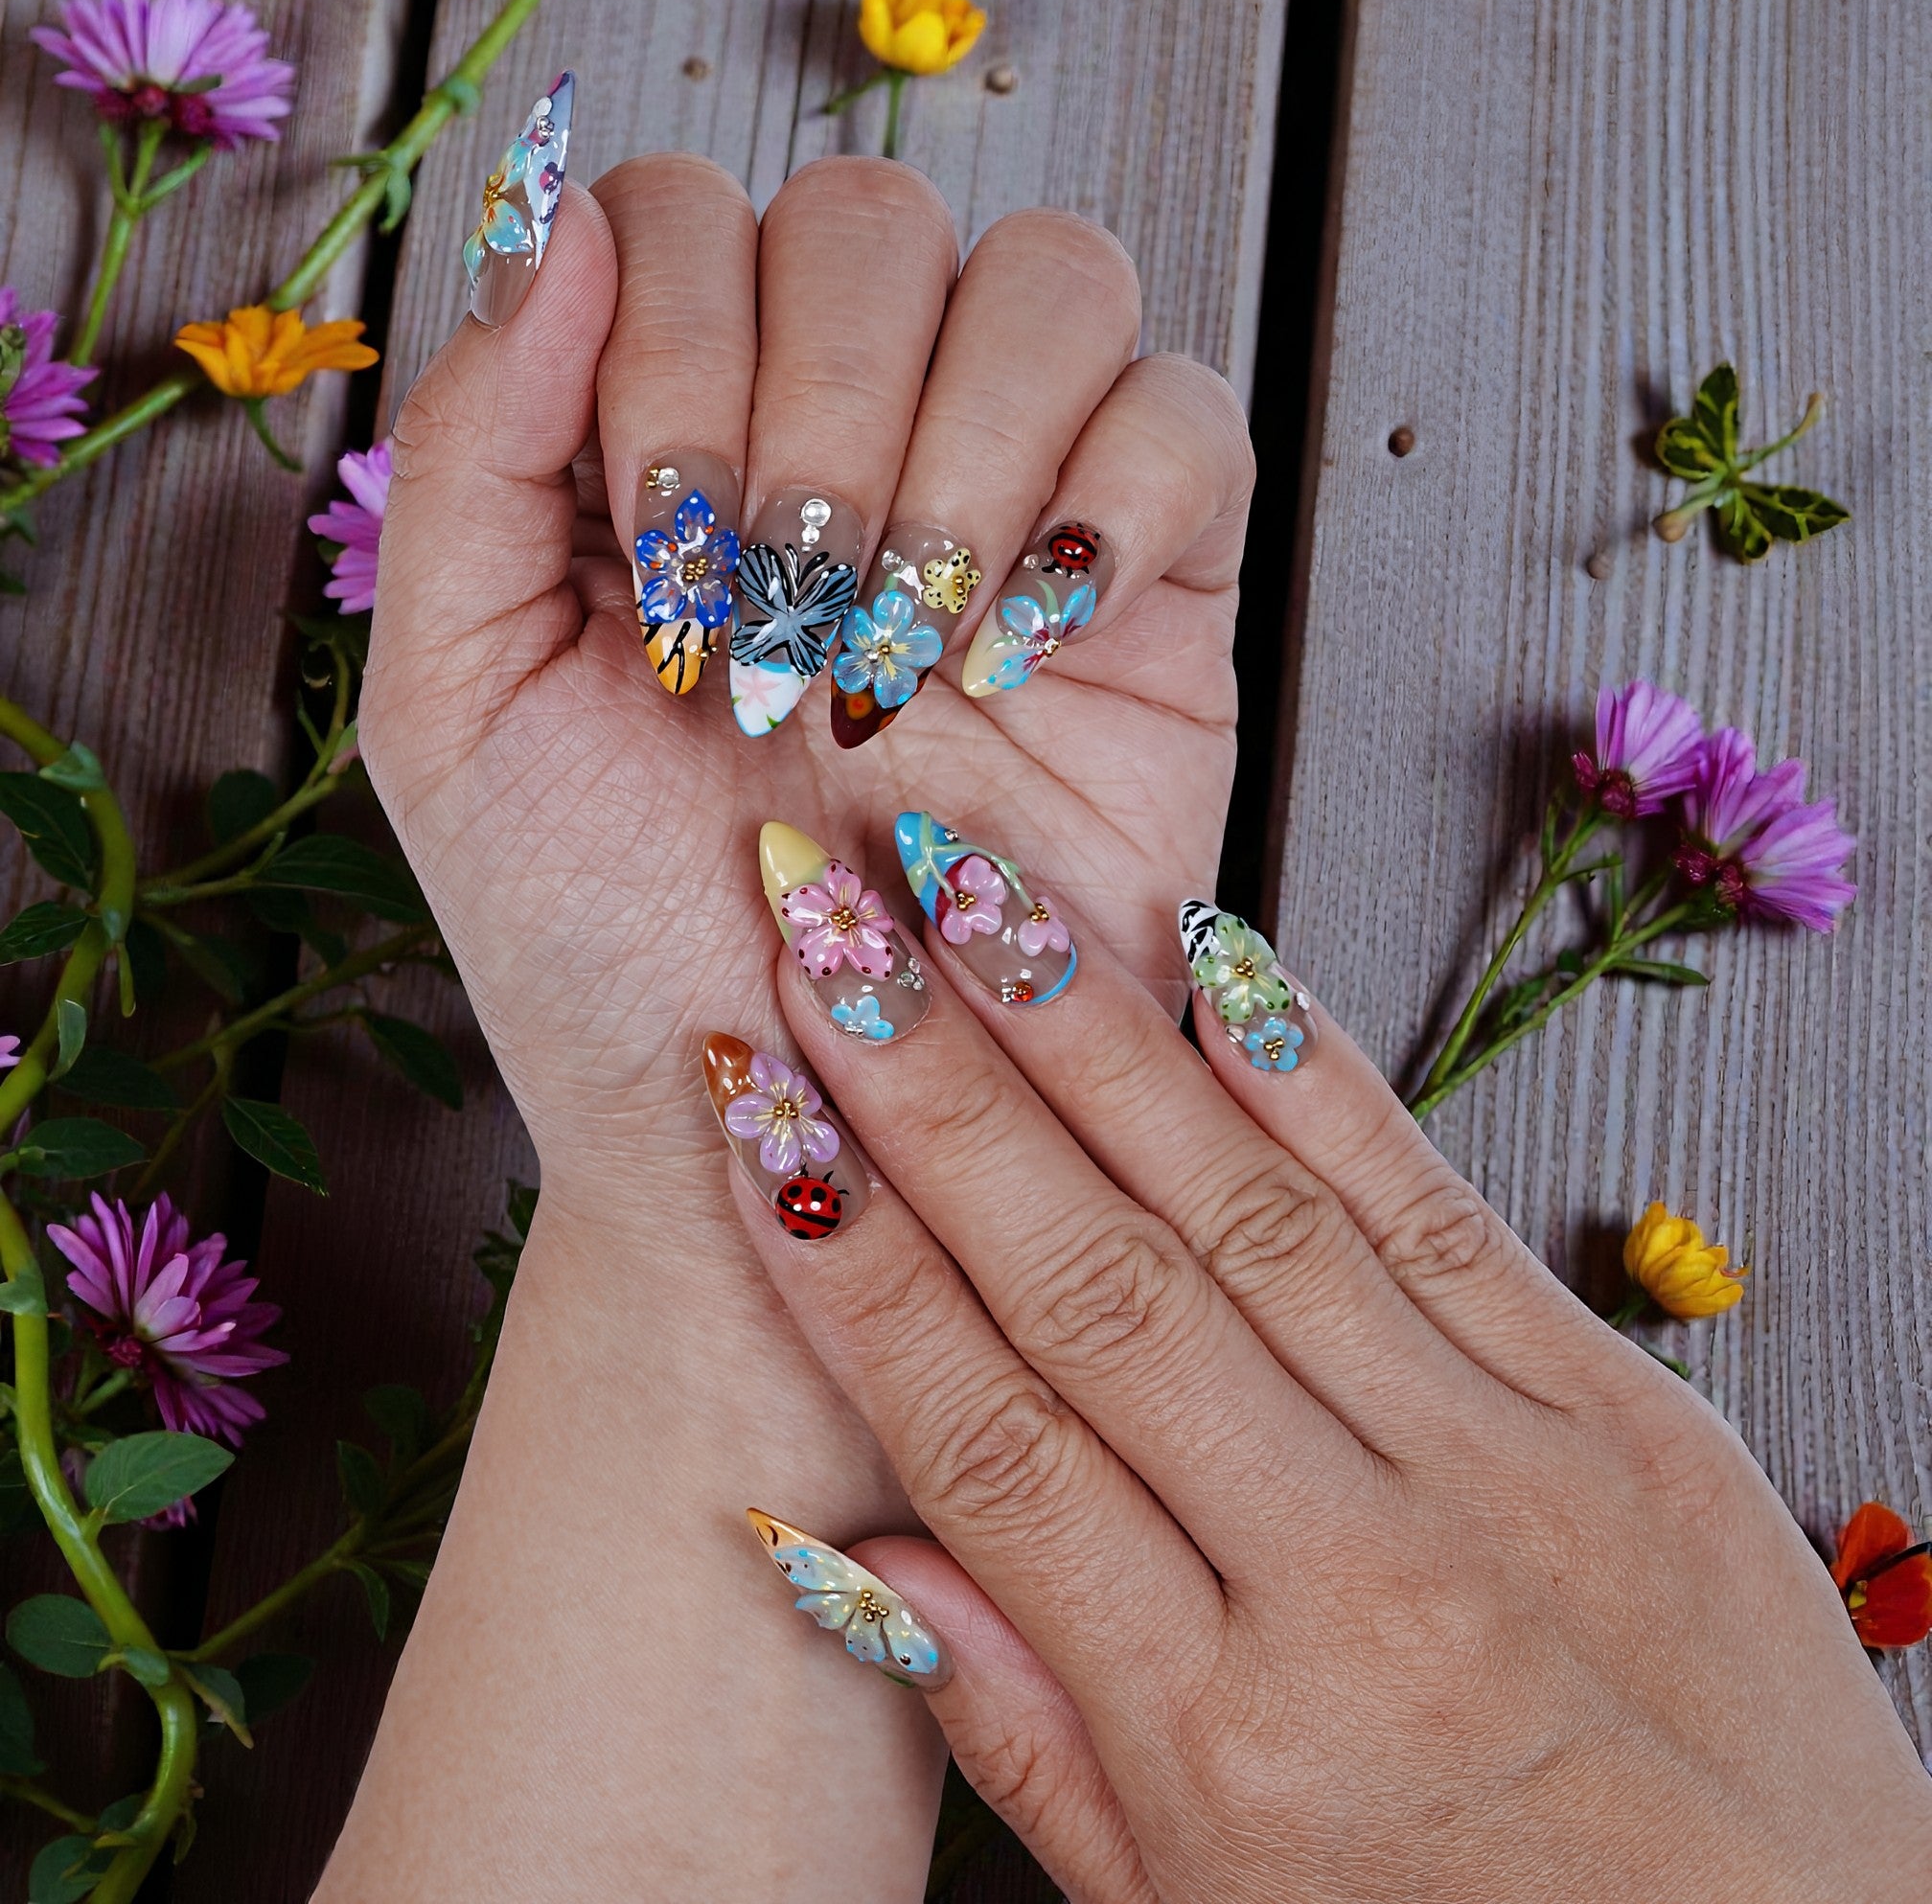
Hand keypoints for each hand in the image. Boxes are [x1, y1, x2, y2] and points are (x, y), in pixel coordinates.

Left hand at [365, 153, 1251, 1194]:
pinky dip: (1112, 501)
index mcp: (662, 440)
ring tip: (891, 651)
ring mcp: (1008, 511)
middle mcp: (842, 442)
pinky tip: (1018, 650)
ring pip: (1052, 278)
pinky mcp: (1151, 601)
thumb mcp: (459, 709)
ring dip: (960, 452)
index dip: (675, 349)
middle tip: (772, 629)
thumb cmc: (605, 947)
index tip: (659, 561)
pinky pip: (1191, 422)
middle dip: (812, 417)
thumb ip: (472, 454)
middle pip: (872, 218)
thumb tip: (566, 214)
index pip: (690, 215)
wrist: (786, 1131)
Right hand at [729, 853, 1931, 1901]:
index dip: (849, 1263)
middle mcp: (1358, 1579)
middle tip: (824, 928)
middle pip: (1093, 1285)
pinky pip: (1433, 1203)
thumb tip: (847, 1554)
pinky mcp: (1628, 1408)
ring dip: (1088, 1034)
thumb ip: (1026, 1731)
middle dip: (934, 1089)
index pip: (985, 1437)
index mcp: (1226, 1740)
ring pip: (1247, 1209)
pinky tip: (1208, 957)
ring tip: (972, 896)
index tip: (756, 1116)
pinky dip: (1310, 1070)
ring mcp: (1507, 1471)